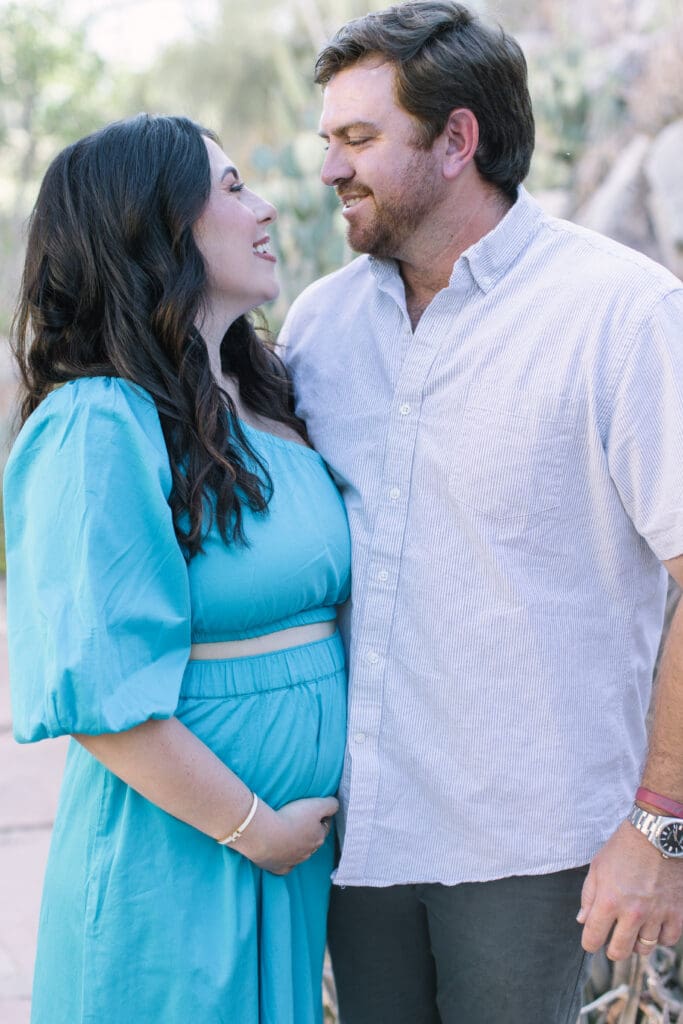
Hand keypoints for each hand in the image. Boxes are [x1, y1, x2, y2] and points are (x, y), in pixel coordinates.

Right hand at [233, 795, 338, 874]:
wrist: (266, 835)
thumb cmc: (292, 818)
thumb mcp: (316, 805)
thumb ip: (330, 805)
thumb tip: (336, 805)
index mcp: (318, 837)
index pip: (325, 826)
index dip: (322, 817)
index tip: (316, 811)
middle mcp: (309, 852)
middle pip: (312, 841)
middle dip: (310, 832)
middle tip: (300, 821)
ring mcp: (294, 861)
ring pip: (300, 853)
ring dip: (297, 845)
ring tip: (288, 834)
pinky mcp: (279, 868)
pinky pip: (285, 866)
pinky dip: (284, 860)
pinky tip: (280, 854)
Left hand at [577, 819, 682, 958]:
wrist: (656, 834)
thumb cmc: (624, 848)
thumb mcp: (598, 867)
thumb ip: (589, 896)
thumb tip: (582, 920)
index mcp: (609, 901)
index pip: (593, 938)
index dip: (589, 943)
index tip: (591, 940)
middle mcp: (633, 913)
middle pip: (619, 951)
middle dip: (612, 949)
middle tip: (613, 939)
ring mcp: (657, 914)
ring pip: (645, 948)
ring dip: (637, 941)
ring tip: (634, 928)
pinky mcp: (677, 912)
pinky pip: (668, 940)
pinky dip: (661, 937)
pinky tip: (654, 925)